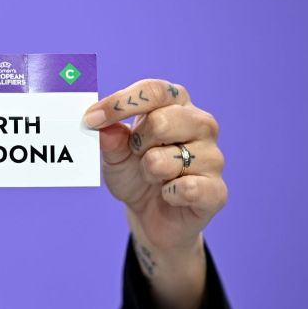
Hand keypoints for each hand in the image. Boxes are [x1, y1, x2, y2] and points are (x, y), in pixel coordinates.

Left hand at [83, 79, 225, 308]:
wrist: (151, 217)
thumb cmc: (136, 175)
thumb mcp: (114, 156)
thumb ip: (110, 139)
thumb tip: (105, 126)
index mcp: (176, 105)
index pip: (153, 91)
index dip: (120, 103)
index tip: (91, 120)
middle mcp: (201, 124)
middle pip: (161, 121)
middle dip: (137, 144)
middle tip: (138, 156)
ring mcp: (213, 157)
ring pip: (169, 159)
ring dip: (150, 172)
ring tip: (154, 177)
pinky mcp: (217, 190)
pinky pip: (187, 188)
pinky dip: (168, 195)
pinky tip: (169, 195)